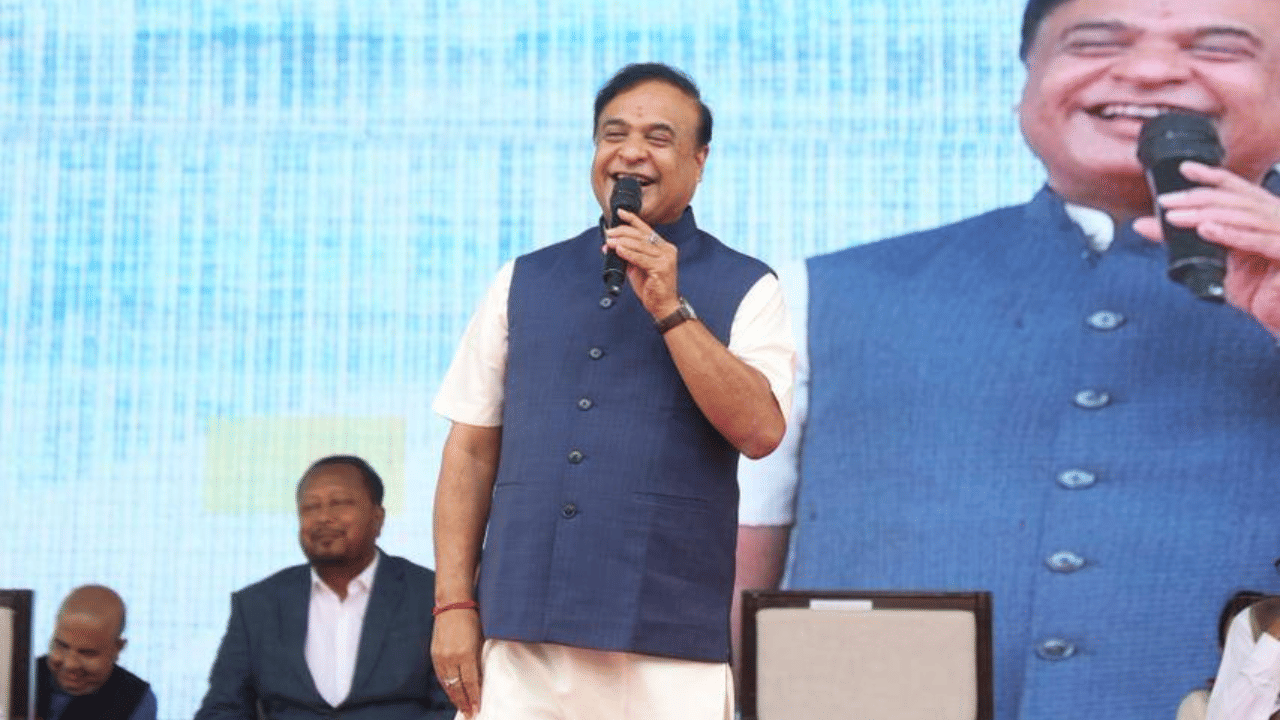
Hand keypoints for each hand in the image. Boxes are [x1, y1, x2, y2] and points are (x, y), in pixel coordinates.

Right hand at [430, 607, 482, 716]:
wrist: (453, 604)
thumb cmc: (472, 619)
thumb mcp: (480, 640)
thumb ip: (479, 659)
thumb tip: (481, 678)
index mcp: (466, 653)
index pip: (471, 682)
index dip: (474, 697)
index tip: (477, 708)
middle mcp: (452, 657)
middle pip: (458, 687)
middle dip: (464, 702)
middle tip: (469, 713)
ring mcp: (441, 656)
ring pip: (447, 683)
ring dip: (454, 697)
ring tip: (461, 707)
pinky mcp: (434, 654)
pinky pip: (440, 675)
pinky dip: (446, 686)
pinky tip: (451, 692)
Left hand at [602, 209, 681, 318]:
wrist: (664, 306)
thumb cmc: (652, 288)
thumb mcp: (638, 268)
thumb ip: (629, 256)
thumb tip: (611, 246)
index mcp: (664, 247)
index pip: (646, 229)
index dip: (632, 219)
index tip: (620, 213)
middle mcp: (667, 249)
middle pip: (641, 236)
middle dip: (622, 232)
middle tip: (608, 233)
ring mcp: (666, 258)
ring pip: (640, 245)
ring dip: (622, 242)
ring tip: (609, 242)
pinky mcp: (662, 268)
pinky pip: (641, 258)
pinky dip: (628, 253)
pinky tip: (618, 250)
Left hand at [1133, 161, 1279, 336]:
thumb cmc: (1259, 291)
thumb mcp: (1216, 262)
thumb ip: (1184, 242)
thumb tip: (1143, 225)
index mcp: (1264, 215)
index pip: (1236, 189)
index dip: (1211, 176)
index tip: (1184, 170)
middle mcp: (1277, 219)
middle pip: (1234, 201)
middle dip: (1197, 199)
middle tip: (1166, 203)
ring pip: (1243, 217)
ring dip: (1206, 215)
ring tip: (1176, 218)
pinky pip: (1259, 241)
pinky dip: (1231, 234)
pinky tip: (1207, 231)